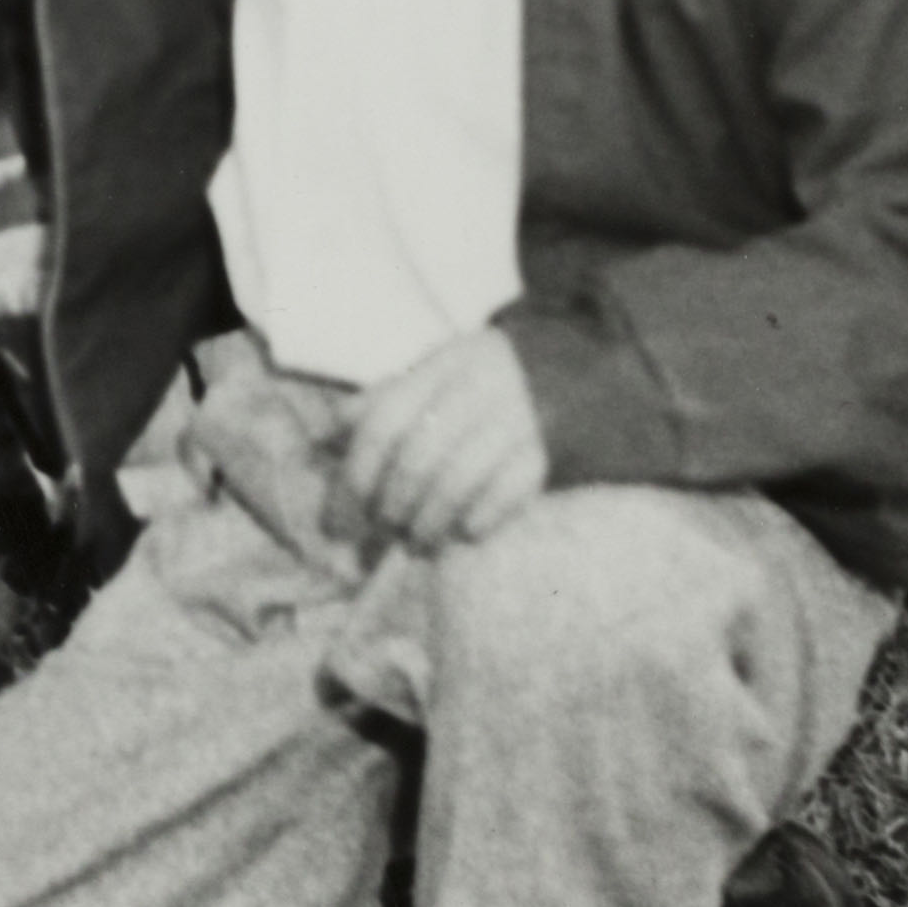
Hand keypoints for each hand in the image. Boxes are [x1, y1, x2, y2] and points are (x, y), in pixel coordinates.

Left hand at [324, 321, 551, 554]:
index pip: (383, 422)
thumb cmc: (491, 378)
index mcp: (442, 364)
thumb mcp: (437, 372)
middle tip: (382, 530)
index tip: (337, 520)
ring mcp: (518, 419)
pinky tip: (465, 533)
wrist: (586, 367)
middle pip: (418, 458)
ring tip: (418, 542)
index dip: (354, 475)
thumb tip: (322, 439)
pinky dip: (479, 520)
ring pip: (459, 480)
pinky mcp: (551, 451)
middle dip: (391, 506)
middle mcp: (477, 388)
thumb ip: (383, 401)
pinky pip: (507, 493)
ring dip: (430, 522)